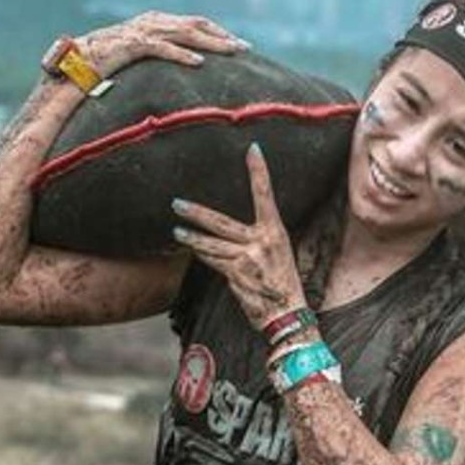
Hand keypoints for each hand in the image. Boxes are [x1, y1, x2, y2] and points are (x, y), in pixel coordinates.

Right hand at [75, 10, 249, 77]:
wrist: (76, 63)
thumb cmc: (111, 64)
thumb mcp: (144, 57)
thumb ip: (165, 55)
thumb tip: (192, 68)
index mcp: (157, 22)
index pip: (195, 23)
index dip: (218, 33)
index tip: (239, 45)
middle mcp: (152, 22)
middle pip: (195, 25)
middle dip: (222, 36)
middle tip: (245, 48)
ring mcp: (142, 32)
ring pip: (184, 33)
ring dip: (211, 43)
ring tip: (231, 52)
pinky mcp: (131, 45)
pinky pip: (161, 48)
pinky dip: (181, 55)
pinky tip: (199, 63)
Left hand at [172, 143, 307, 329]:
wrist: (287, 314)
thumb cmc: (284, 284)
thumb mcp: (281, 254)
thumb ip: (260, 240)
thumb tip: (238, 233)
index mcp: (276, 232)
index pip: (265, 195)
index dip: (259, 171)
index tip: (253, 150)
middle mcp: (261, 241)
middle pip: (221, 222)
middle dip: (197, 214)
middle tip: (177, 204)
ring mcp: (246, 258)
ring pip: (211, 244)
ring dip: (192, 239)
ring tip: (177, 232)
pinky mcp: (235, 274)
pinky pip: (213, 261)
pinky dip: (204, 256)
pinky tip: (195, 252)